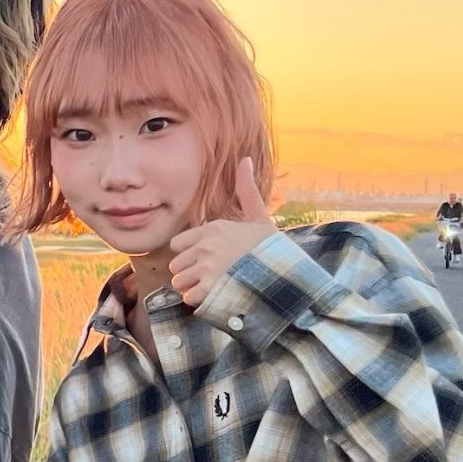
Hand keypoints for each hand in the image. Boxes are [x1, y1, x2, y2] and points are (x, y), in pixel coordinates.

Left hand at [168, 156, 274, 305]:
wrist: (287, 273)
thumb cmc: (270, 247)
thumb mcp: (259, 216)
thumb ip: (246, 190)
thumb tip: (245, 159)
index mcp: (213, 229)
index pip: (177, 244)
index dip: (189, 254)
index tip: (207, 259)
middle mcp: (207, 246)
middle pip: (176, 266)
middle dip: (190, 273)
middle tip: (212, 276)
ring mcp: (208, 267)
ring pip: (179, 283)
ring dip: (193, 288)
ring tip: (215, 287)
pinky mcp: (210, 288)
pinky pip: (189, 298)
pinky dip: (200, 302)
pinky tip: (217, 297)